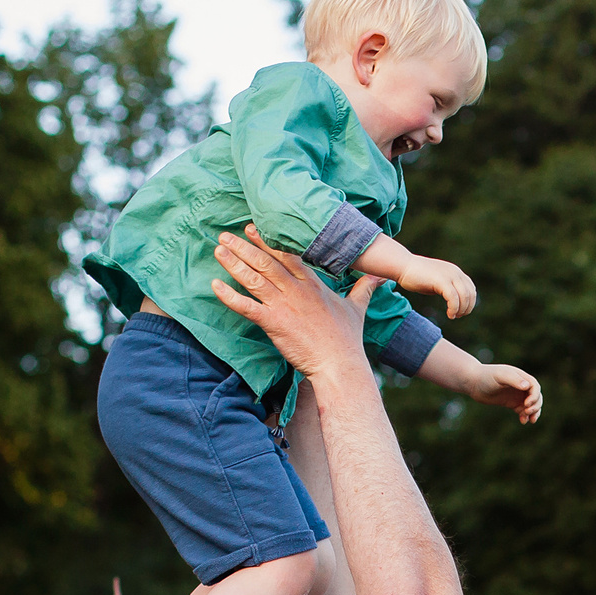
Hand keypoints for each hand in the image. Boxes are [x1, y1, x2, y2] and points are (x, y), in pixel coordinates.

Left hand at [211, 228, 368, 384]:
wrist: (340, 365)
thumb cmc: (347, 340)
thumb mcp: (357, 309)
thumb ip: (364, 289)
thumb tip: (380, 277)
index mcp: (313, 284)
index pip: (287, 255)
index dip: (267, 241)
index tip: (251, 229)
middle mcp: (296, 291)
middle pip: (266, 262)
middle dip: (244, 247)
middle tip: (225, 235)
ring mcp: (284, 306)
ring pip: (254, 279)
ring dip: (233, 263)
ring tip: (218, 250)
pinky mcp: (274, 323)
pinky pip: (246, 307)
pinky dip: (229, 296)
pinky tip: (215, 285)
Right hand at [398, 254, 475, 318]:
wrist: (403, 266)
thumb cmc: (417, 276)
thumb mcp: (437, 282)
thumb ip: (447, 288)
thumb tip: (454, 301)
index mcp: (455, 272)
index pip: (471, 288)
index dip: (470, 302)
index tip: (461, 312)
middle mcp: (455, 272)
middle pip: (470, 294)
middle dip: (467, 308)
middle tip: (457, 316)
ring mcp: (448, 275)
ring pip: (464, 296)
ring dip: (461, 310)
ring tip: (453, 316)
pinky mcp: (441, 280)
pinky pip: (453, 298)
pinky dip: (454, 308)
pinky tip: (449, 314)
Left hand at [474, 363, 542, 423]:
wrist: (474, 383)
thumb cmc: (486, 376)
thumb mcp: (500, 376)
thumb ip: (513, 380)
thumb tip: (527, 386)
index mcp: (521, 377)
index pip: (535, 387)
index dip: (534, 396)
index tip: (527, 404)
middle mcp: (521, 385)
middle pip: (536, 397)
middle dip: (535, 406)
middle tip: (527, 412)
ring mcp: (517, 395)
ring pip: (532, 405)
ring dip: (533, 413)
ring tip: (530, 421)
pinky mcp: (511, 403)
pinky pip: (523, 411)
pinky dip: (525, 416)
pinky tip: (522, 421)